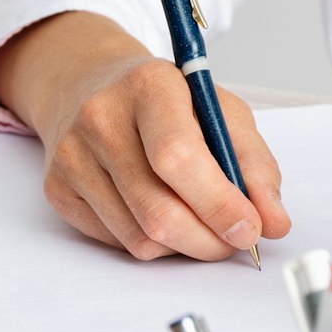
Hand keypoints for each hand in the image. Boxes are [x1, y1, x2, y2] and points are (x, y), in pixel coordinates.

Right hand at [0, 10, 292, 259]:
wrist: (88, 84)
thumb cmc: (165, 100)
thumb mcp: (219, 110)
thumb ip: (254, 164)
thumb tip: (273, 222)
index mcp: (149, 85)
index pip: (178, 157)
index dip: (219, 203)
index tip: (251, 228)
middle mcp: (100, 118)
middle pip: (158, 211)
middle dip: (208, 241)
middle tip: (234, 241)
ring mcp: (71, 156)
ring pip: (140, 238)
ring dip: (184, 246)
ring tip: (201, 225)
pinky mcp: (58, 190)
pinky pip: (118, 243)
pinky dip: (152, 242)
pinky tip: (161, 214)